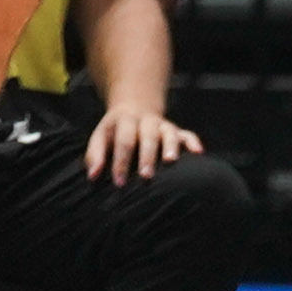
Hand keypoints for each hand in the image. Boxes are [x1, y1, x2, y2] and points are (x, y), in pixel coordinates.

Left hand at [84, 94, 201, 183]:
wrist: (133, 108)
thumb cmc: (114, 132)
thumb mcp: (101, 137)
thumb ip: (95, 155)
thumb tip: (93, 176)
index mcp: (124, 121)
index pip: (123, 140)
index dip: (120, 161)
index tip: (119, 182)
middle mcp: (145, 121)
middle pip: (147, 136)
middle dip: (147, 156)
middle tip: (145, 176)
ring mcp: (161, 125)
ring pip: (168, 132)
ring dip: (170, 146)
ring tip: (171, 161)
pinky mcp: (174, 130)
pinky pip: (186, 134)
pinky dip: (192, 141)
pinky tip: (198, 153)